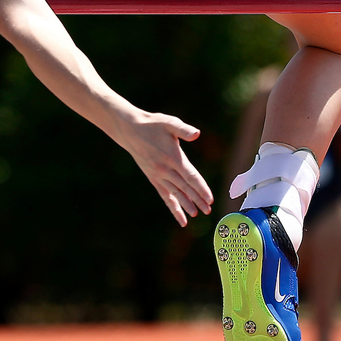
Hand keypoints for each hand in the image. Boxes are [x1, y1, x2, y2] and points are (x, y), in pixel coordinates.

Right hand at [118, 110, 213, 225]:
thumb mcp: (169, 122)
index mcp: (173, 157)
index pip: (190, 176)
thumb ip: (183, 130)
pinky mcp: (153, 178)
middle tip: (208, 211)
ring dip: (186, 205)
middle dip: (197, 200)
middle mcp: (165, 169)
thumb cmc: (153, 124)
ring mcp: (158, 175)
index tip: (210, 199)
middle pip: (184, 188)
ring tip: (196, 214)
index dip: (201, 188)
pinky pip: (164, 196)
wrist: (130, 130)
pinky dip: (173, 207)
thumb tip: (196, 134)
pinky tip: (180, 217)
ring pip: (174, 194)